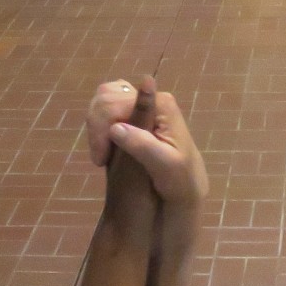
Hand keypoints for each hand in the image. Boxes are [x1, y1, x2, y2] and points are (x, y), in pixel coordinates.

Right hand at [106, 84, 207, 207]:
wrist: (188, 188)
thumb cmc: (181, 180)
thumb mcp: (165, 166)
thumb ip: (142, 144)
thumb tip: (115, 128)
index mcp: (160, 105)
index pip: (116, 103)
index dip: (102, 129)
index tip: (102, 159)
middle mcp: (151, 98)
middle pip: (106, 97)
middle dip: (97, 127)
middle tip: (101, 159)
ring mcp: (142, 104)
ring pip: (103, 100)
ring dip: (96, 128)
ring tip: (103, 156)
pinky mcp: (135, 114)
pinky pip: (107, 109)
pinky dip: (100, 127)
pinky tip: (106, 149)